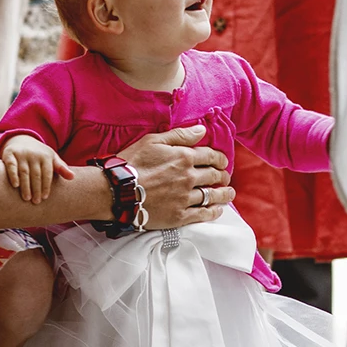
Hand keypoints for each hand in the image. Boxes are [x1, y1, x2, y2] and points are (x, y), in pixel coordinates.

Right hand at [0, 134, 72, 203]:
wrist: (22, 140)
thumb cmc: (40, 155)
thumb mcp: (52, 159)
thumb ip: (61, 168)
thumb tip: (72, 177)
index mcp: (46, 156)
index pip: (47, 173)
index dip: (46, 186)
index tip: (45, 197)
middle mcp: (34, 154)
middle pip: (36, 174)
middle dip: (36, 189)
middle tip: (36, 202)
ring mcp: (21, 154)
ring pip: (24, 172)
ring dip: (25, 186)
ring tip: (27, 198)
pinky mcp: (9, 154)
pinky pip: (11, 165)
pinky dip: (13, 175)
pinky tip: (15, 185)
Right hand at [119, 124, 233, 229]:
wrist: (117, 191)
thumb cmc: (132, 163)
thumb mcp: (153, 141)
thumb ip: (180, 135)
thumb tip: (202, 130)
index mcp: (185, 157)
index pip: (211, 156)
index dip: (220, 158)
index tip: (223, 161)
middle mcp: (189, 178)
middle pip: (214, 176)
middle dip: (222, 175)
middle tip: (225, 177)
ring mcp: (185, 198)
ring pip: (212, 195)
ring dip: (223, 194)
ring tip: (228, 193)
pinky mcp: (179, 216)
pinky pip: (202, 214)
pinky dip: (213, 212)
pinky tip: (217, 210)